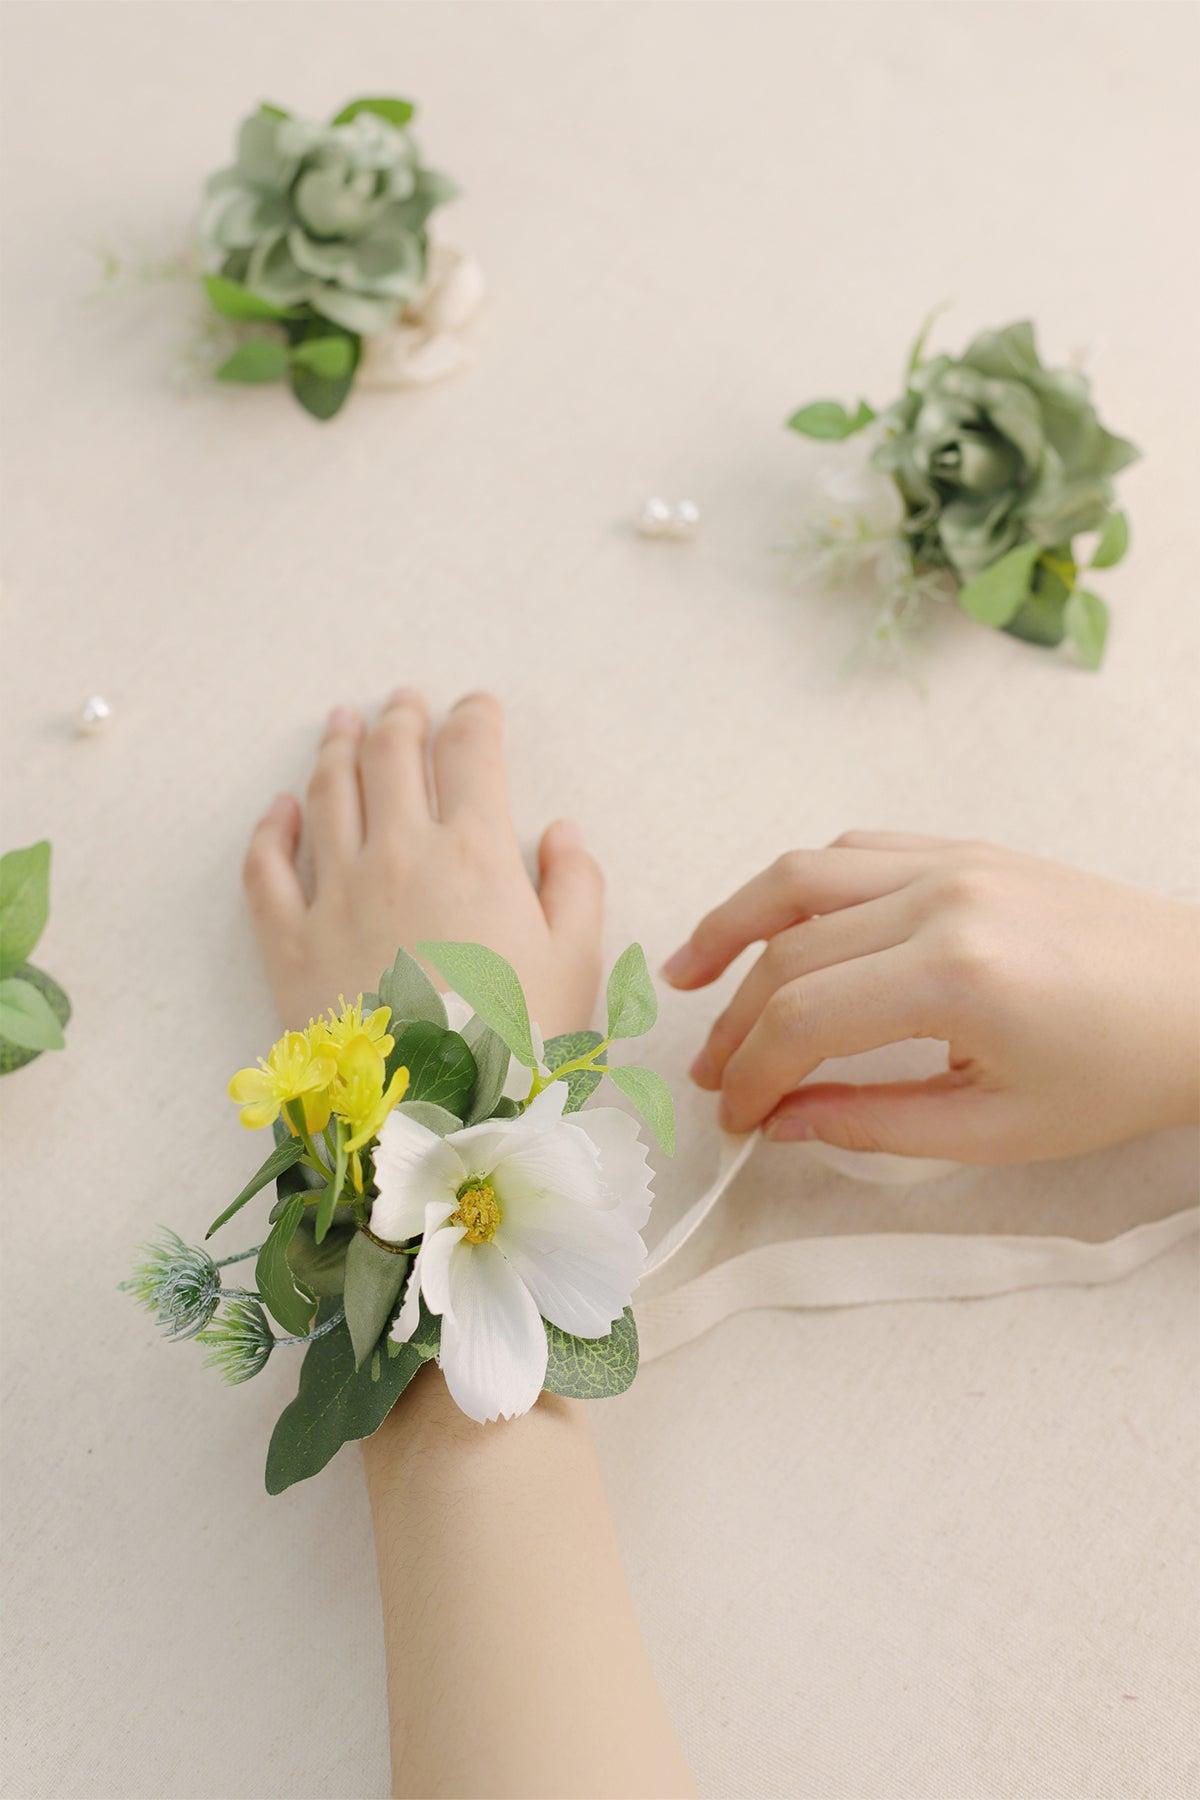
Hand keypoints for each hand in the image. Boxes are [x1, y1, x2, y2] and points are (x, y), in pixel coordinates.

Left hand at [241, 690, 603, 1037]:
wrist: (436, 1117)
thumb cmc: (520, 1044)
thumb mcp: (579, 964)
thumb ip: (576, 886)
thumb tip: (561, 833)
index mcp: (476, 852)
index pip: (472, 751)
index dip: (477, 717)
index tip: (480, 707)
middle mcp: (400, 853)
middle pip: (393, 756)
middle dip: (404, 719)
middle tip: (406, 701)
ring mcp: (336, 892)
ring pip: (328, 794)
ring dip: (337, 748)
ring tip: (343, 723)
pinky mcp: (288, 939)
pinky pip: (267, 867)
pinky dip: (271, 828)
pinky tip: (280, 809)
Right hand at [664, 834, 1199, 1162]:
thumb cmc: (1120, 1074)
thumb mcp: (997, 1130)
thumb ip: (873, 1124)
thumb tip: (784, 1121)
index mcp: (956, 976)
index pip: (802, 1020)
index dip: (752, 1073)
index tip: (737, 1116)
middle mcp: (943, 900)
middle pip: (789, 950)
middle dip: (734, 1019)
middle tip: (712, 1072)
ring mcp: (954, 861)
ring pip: (803, 875)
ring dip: (735, 923)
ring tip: (689, 970)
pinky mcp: (967, 849)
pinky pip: (856, 850)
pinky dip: (800, 886)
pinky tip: (777, 929)